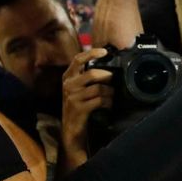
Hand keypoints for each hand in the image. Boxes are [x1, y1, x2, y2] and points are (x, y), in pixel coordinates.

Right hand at [60, 48, 114, 169]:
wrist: (70, 129)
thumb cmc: (77, 106)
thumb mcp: (77, 89)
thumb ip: (85, 77)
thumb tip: (105, 66)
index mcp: (67, 77)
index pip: (78, 59)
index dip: (92, 53)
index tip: (104, 51)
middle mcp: (68, 85)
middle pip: (92, 73)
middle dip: (107, 76)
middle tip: (113, 80)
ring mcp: (73, 97)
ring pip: (99, 88)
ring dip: (110, 92)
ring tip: (112, 96)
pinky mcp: (79, 108)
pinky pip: (100, 100)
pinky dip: (108, 102)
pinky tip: (108, 105)